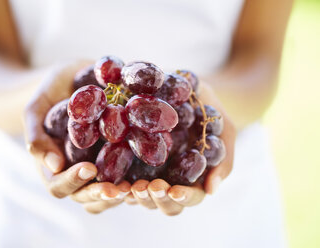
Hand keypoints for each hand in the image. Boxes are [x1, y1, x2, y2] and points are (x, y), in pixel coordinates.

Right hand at [23, 62, 128, 213]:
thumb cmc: (51, 92)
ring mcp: (99, 166)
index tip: (89, 168)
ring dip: (121, 194)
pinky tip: (150, 164)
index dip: (72, 182)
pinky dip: (137, 176)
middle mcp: (77, 171)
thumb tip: (55, 166)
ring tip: (135, 187)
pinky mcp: (119, 156)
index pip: (58, 186)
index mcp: (54, 165)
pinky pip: (127, 172)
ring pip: (108, 193)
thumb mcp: (37, 108)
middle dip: (101, 195)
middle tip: (118, 190)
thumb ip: (37, 134)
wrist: (74, 78)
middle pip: (86, 197)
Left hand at [131, 81, 235, 215]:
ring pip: (143, 196)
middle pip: (164, 204)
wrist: (187, 88)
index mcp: (194, 177)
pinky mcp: (130, 158)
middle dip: (156, 199)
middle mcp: (171, 179)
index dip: (183, 198)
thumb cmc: (209, 110)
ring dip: (137, 195)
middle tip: (148, 187)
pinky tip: (113, 177)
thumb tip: (211, 190)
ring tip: (132, 184)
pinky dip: (118, 182)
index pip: (190, 197)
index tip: (174, 191)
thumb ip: (223, 159)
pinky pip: (122, 176)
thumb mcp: (224, 129)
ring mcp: (150, 171)